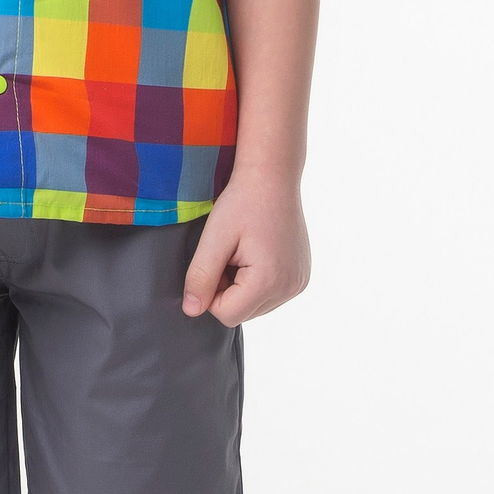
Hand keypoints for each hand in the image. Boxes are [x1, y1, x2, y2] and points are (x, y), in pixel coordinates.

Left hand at [182, 170, 311, 326]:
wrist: (273, 177)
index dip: (211, 292)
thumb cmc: (241, 202)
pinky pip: (270, 295)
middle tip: (229, 254)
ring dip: (242, 287)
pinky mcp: (301, 277)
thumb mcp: (213, 238)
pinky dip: (257, 281)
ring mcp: (299, 283)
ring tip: (244, 252)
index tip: (216, 260)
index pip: (227, 315)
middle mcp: (290, 287)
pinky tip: (258, 254)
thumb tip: (191, 310)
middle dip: (228, 290)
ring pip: (255, 306)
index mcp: (269, 280)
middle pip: (242, 313)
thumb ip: (200, 277)